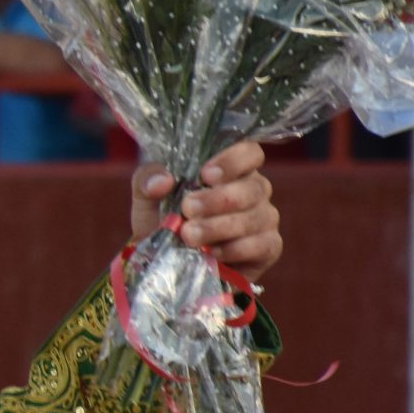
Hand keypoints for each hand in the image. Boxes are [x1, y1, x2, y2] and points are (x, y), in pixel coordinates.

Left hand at [133, 141, 281, 281]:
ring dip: (220, 227)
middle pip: (253, 187)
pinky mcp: (267, 248)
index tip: (206, 175)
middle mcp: (254, 191)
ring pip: (257, 217)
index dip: (233, 160)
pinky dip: (236, 249)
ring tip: (189, 235)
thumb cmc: (161, 218)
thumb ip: (148, 179)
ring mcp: (264, 219)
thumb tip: (162, 180)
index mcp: (231, 170)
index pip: (250, 152)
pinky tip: (211, 253)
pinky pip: (264, 245)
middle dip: (218, 199)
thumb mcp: (146, 195)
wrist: (159, 260)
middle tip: (188, 209)